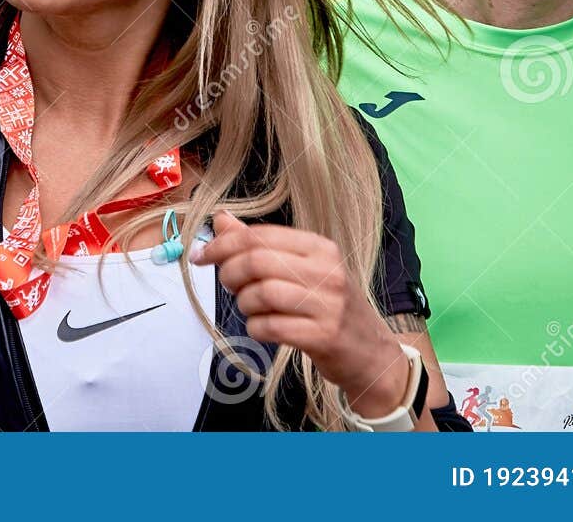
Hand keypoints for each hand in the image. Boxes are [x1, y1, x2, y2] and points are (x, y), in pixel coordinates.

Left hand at [192, 211, 409, 418]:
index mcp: (319, 247)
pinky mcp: (324, 336)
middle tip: (229, 286)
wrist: (370, 353)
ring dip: (244, 304)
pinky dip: (256, 328)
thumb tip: (220, 219)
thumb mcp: (301, 268)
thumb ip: (260, 244)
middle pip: (257, 262)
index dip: (223, 244)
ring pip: (261, 294)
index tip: (201, 256)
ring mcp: (328, 304)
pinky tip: (263, 328)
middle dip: (230, 274)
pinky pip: (271, 327)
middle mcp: (327, 271)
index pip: (260, 236)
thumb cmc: (328, 306)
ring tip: (251, 309)